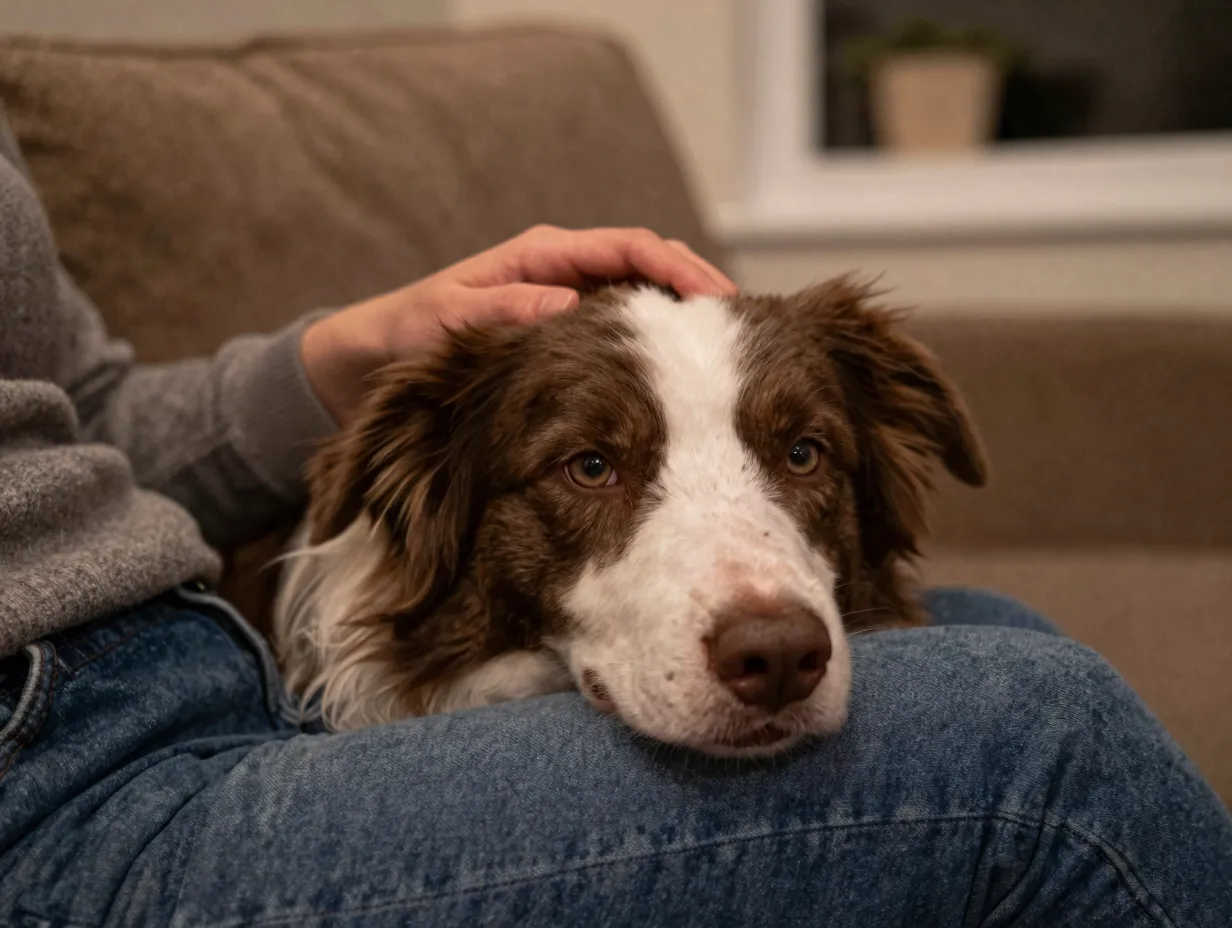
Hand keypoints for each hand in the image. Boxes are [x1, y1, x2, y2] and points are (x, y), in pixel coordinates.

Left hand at [300, 225, 736, 425]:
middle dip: (701, 295)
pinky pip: (624, 344)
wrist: (365, 366)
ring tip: (734, 360)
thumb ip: (499, 311)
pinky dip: (659, 358)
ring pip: (645, 308)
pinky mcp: (564, 345)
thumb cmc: (399, 335)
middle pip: (652, 272)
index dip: (681, 269)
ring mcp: (568, 310)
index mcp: (541, 259)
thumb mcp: (442, 322)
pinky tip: (684, 388)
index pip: (631, 248)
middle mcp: (562, 278)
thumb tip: (567, 304)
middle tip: (749, 332)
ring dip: (687, 329)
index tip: (720, 301)